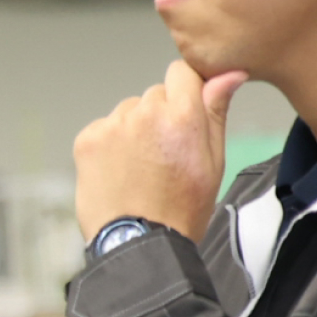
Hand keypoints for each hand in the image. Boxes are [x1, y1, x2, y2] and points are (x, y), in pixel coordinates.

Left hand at [74, 59, 248, 239]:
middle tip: (166, 154)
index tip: (187, 112)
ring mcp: (112, 125)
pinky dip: (111, 143)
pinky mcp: (87, 139)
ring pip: (129, 111)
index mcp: (182, 117)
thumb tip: (229, 74)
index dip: (187, 90)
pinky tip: (122, 170)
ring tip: (142, 167)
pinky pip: (105, 127)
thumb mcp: (213, 162)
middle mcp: (144, 113)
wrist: (138, 244)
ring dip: (136, 129)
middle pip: (155, 95)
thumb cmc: (181, 209)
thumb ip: (216, 111)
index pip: (181, 72)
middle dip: (162, 115)